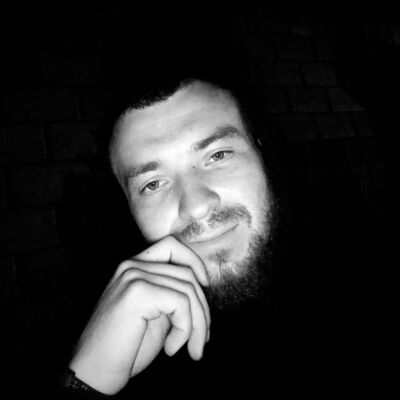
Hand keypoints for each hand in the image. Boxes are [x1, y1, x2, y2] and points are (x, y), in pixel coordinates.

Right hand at [68, 236, 210, 394]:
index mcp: (134, 266)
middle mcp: (132, 265)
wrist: (94, 373)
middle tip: (202, 339)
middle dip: (203, 309)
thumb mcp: (155, 313)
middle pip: (187, 274)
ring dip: (198, 325)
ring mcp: (133, 276)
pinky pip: (181, 304)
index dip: (194, 262)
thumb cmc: (126, 347)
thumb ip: (172, 293)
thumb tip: (203, 289)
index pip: (171, 245)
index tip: (205, 286)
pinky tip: (171, 348)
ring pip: (188, 290)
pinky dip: (185, 330)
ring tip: (192, 349)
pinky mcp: (137, 292)